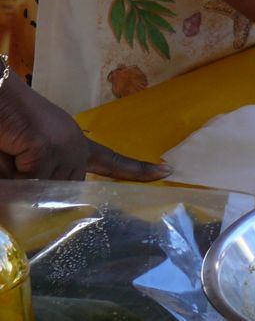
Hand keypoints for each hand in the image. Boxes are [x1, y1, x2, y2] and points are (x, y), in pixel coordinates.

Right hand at [0, 75, 169, 180]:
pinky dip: (12, 176)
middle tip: (19, 157)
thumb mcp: (24, 158)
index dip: (136, 170)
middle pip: (67, 191)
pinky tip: (7, 150)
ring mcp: (65, 146)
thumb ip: (39, 178)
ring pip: (45, 191)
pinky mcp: (47, 149)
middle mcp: (75, 144)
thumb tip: (51, 200)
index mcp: (74, 143)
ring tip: (8, 151)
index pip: (110, 161)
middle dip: (43, 191)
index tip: (166, 171)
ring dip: (20, 181)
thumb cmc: (3, 125)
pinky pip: (29, 183)